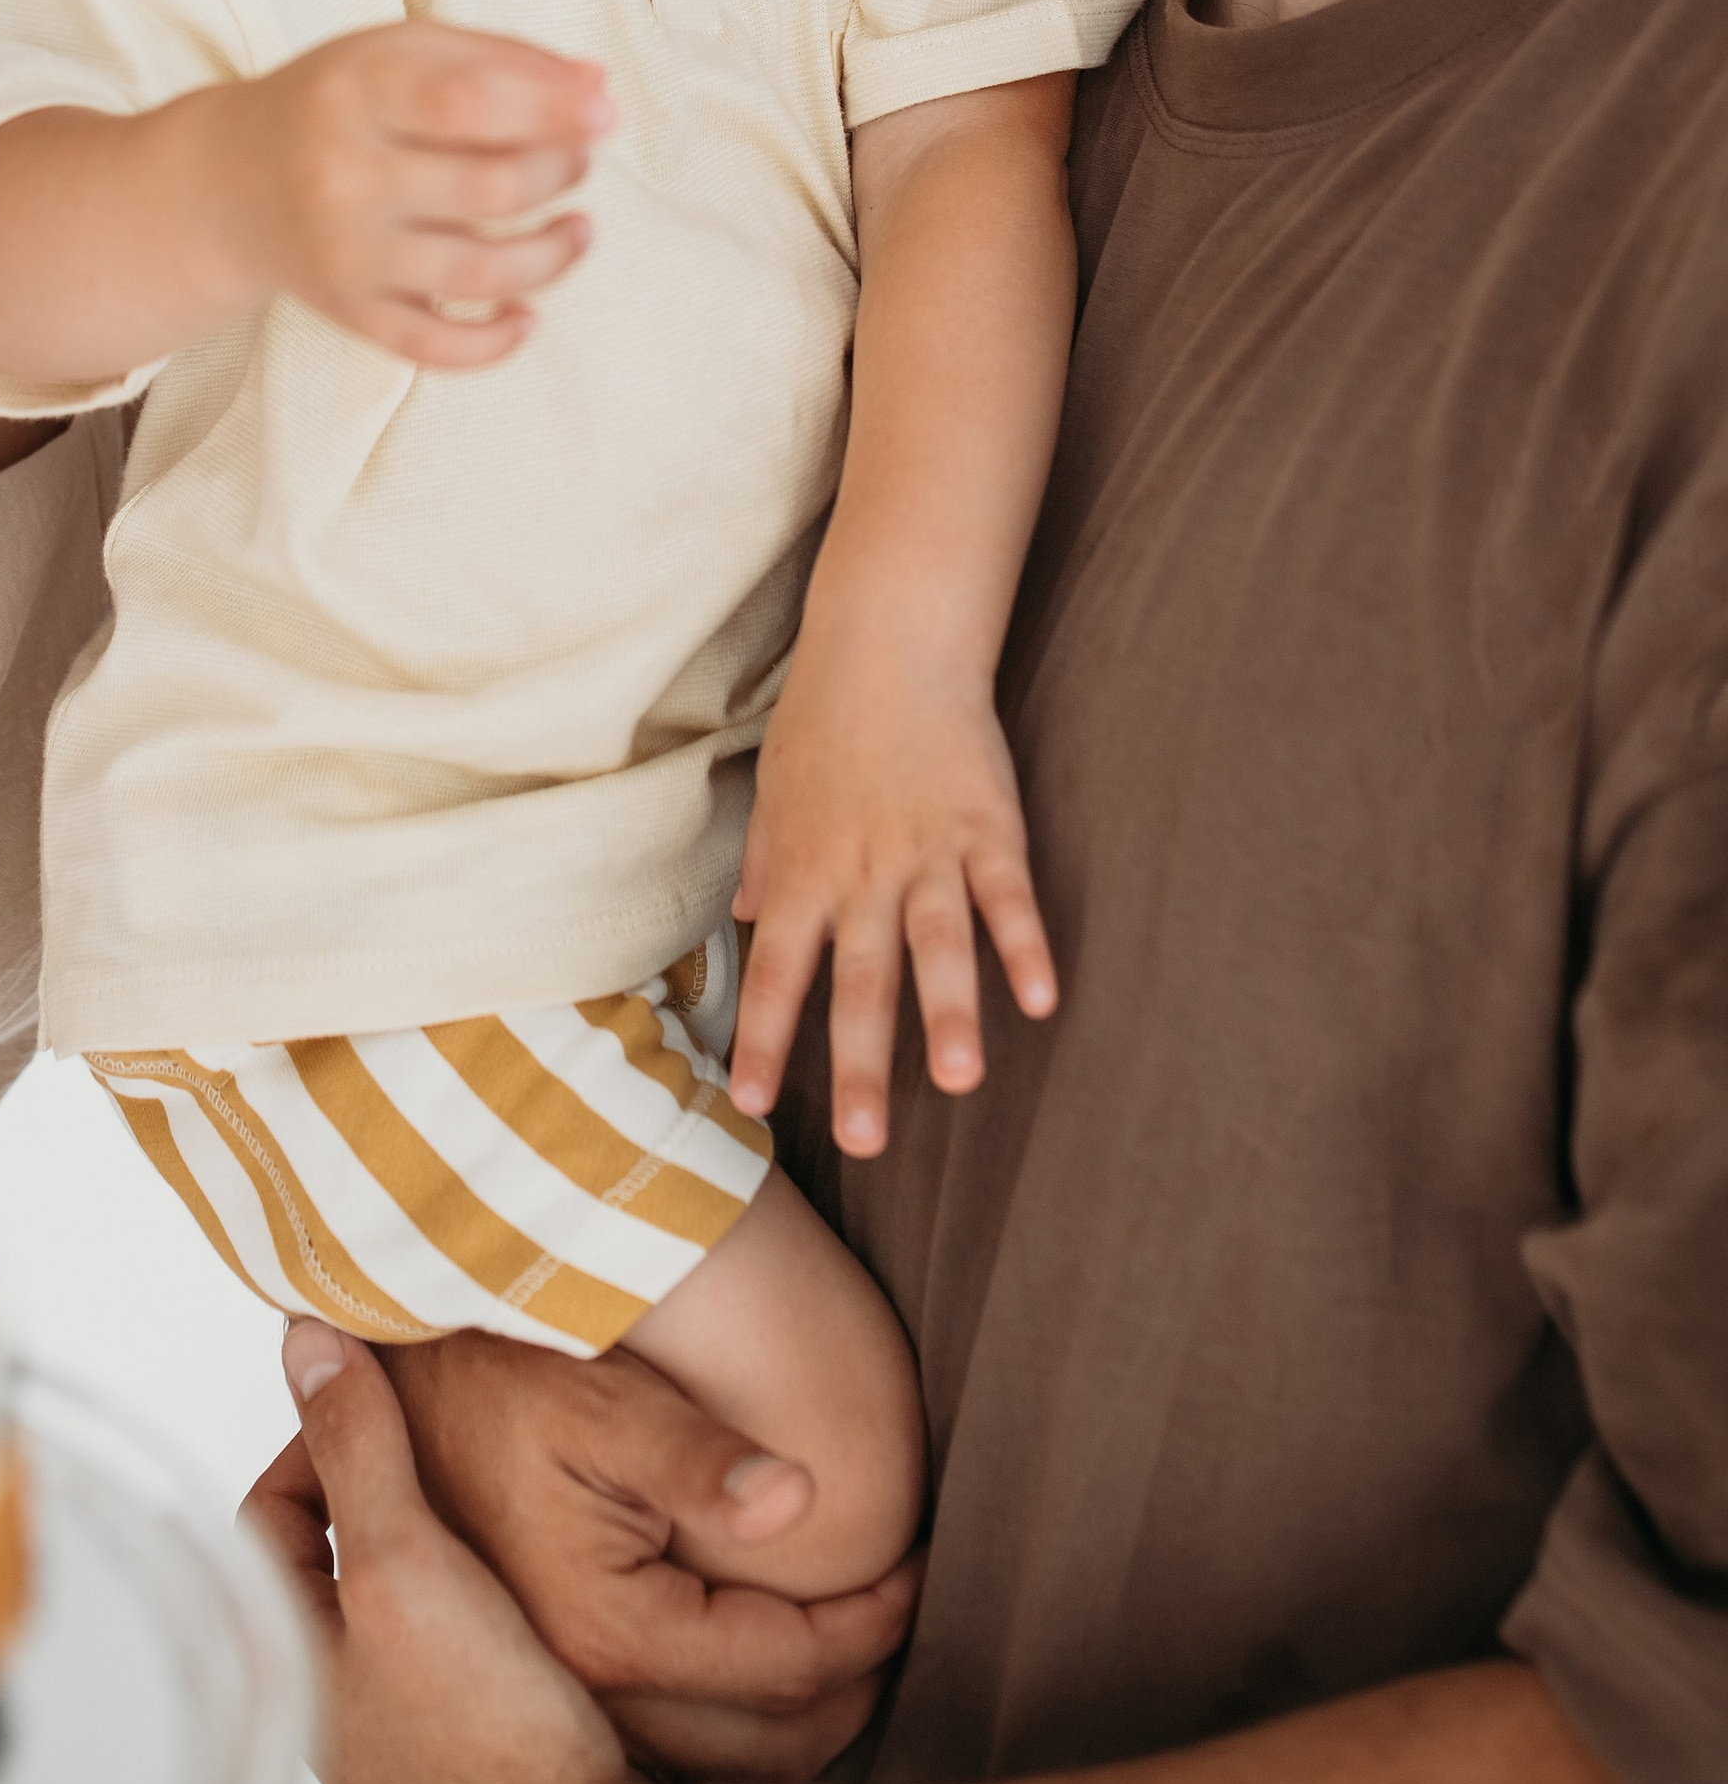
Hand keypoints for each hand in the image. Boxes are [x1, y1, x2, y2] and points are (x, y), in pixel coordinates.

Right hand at [206, 21, 612, 369]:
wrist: (229, 180)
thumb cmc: (338, 101)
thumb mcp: (402, 49)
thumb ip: (501, 58)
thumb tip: (599, 89)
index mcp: (357, 91)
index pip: (470, 101)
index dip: (552, 110)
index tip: (605, 115)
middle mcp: (344, 174)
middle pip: (490, 188)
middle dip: (560, 172)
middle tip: (577, 158)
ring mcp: (347, 253)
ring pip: (482, 272)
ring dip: (555, 255)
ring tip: (576, 229)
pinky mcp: (350, 312)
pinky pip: (436, 346)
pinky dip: (497, 342)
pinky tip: (528, 314)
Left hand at [249, 1324, 677, 1783]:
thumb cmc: (482, 1733)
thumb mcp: (402, 1560)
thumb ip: (356, 1448)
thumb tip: (305, 1339)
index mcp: (292, 1659)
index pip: (269, 1517)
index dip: (315, 1444)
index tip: (373, 1402)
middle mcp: (336, 1702)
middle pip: (337, 1555)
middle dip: (387, 1486)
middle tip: (443, 1435)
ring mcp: (405, 1733)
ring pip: (405, 1599)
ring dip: (444, 1540)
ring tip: (497, 1491)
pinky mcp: (474, 1751)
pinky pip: (462, 1645)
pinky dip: (487, 1595)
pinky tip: (535, 1572)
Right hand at [376, 1329, 917, 1782]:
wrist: (400, 1394)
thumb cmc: (501, 1383)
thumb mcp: (600, 1406)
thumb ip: (700, 1459)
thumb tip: (804, 1496)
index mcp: (611, 1631)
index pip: (785, 1661)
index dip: (871, 1622)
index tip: (919, 1568)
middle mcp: (589, 1689)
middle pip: (767, 1738)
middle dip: (853, 1684)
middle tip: (904, 1615)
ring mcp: (568, 1700)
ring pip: (725, 1757)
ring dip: (802, 1711)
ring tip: (856, 1643)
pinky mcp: (557, 1687)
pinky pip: (678, 1739)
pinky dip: (740, 1717)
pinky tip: (768, 1664)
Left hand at [731, 655, 1055, 1153]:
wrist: (888, 641)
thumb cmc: (823, 719)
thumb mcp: (772, 792)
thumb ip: (763, 866)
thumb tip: (741, 924)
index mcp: (803, 871)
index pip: (775, 970)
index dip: (764, 1037)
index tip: (751, 1103)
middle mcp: (862, 874)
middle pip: (861, 981)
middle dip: (862, 1064)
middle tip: (865, 1142)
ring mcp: (929, 852)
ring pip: (939, 945)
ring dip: (951, 1014)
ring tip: (961, 1082)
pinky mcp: (988, 827)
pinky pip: (1007, 895)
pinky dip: (1025, 945)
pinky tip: (1042, 998)